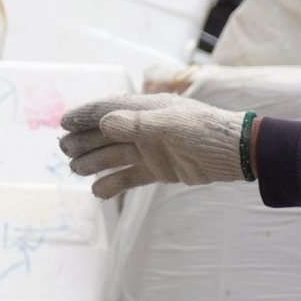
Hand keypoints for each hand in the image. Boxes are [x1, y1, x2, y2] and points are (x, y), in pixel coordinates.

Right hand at [60, 94, 252, 200]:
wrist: (236, 154)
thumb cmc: (205, 132)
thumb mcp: (170, 125)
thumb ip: (136, 124)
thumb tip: (104, 123)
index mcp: (147, 110)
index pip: (109, 109)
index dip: (85, 115)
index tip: (63, 123)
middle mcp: (145, 128)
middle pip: (106, 133)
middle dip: (84, 140)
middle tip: (64, 150)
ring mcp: (151, 150)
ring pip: (114, 155)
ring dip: (94, 161)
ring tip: (74, 170)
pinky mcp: (159, 170)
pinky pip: (129, 177)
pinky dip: (113, 184)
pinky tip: (97, 191)